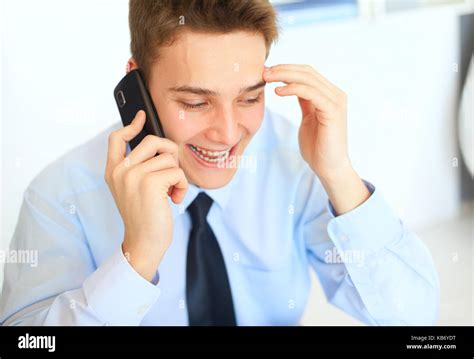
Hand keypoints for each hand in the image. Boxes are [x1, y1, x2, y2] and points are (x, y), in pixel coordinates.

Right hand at [105, 110, 187, 280]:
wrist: (144, 242)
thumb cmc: (145, 216)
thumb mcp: (134, 189)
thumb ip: (139, 168)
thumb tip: (161, 147)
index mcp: (113, 172)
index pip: (116, 139)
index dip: (131, 126)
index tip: (141, 116)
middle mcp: (120, 171)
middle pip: (153, 141)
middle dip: (170, 154)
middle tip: (172, 173)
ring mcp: (133, 176)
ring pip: (169, 157)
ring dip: (177, 176)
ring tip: (171, 193)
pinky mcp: (150, 183)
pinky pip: (177, 171)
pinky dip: (182, 185)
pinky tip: (175, 199)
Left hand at [263, 64, 350, 180]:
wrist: (329, 168)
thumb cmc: (317, 147)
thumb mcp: (308, 118)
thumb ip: (304, 101)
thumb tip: (290, 87)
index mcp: (330, 95)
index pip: (307, 73)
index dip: (286, 69)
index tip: (266, 72)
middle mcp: (336, 95)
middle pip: (307, 72)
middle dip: (283, 69)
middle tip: (264, 72)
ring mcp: (336, 102)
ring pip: (308, 79)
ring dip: (284, 76)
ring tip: (267, 78)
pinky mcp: (333, 111)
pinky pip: (311, 93)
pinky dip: (293, 89)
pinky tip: (278, 91)